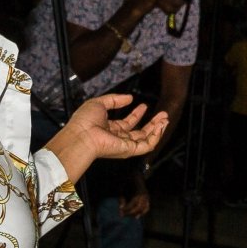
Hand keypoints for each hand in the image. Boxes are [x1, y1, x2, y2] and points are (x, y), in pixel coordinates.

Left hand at [46, 92, 166, 182]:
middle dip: (152, 123)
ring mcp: (124, 145)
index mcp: (110, 128)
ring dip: (157, 129)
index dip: (137, 114)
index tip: (144, 105)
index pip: (127, 123)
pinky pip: (147, 145)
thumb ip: (115, 99)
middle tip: (162, 114)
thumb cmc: (84, 121)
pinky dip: (156, 136)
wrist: (81, 135)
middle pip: (140, 132)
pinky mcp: (129, 150)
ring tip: (165, 119)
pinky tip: (161, 126)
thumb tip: (129, 97)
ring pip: (146, 139)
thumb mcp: (99, 103)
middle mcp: (118, 138)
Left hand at [120, 177, 150, 218]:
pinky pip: (147, 207)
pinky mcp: (147, 198)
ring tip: (129, 216)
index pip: (132, 203)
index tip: (120, 212)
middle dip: (130, 212)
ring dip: (136, 213)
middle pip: (138, 207)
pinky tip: (136, 216)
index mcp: (138, 191)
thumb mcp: (122, 189)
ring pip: (144, 209)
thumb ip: (122, 199)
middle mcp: (144, 195)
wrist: (136, 175)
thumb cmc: (127, 182)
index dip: (126, 209)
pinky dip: (142, 212)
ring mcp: (147, 197)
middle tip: (123, 215)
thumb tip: (121, 209)